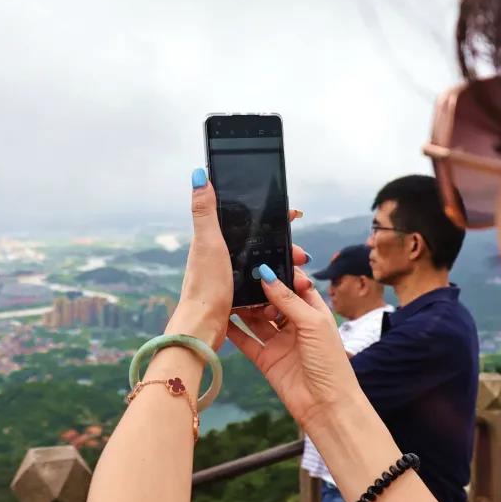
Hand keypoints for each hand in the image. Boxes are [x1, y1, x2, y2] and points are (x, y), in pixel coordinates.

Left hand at [167, 168, 307, 348]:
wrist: (203, 326)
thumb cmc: (205, 286)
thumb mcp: (208, 242)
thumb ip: (205, 210)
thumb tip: (198, 175)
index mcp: (215, 240)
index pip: (248, 219)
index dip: (272, 216)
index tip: (293, 216)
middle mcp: (222, 255)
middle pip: (262, 244)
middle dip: (285, 248)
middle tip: (301, 256)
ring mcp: (230, 275)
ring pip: (265, 266)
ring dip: (285, 270)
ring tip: (301, 279)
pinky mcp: (237, 295)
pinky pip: (264, 286)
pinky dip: (278, 287)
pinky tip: (288, 294)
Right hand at [227, 267, 362, 432]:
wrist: (326, 405)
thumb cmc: (329, 362)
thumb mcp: (312, 323)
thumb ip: (288, 300)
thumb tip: (267, 276)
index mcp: (313, 312)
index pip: (294, 286)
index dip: (280, 274)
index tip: (261, 262)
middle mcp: (295, 325)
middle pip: (273, 301)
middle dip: (258, 290)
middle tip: (241, 278)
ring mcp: (279, 342)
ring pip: (257, 319)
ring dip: (245, 307)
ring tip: (227, 293)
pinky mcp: (266, 359)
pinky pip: (246, 341)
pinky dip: (234, 330)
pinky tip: (221, 318)